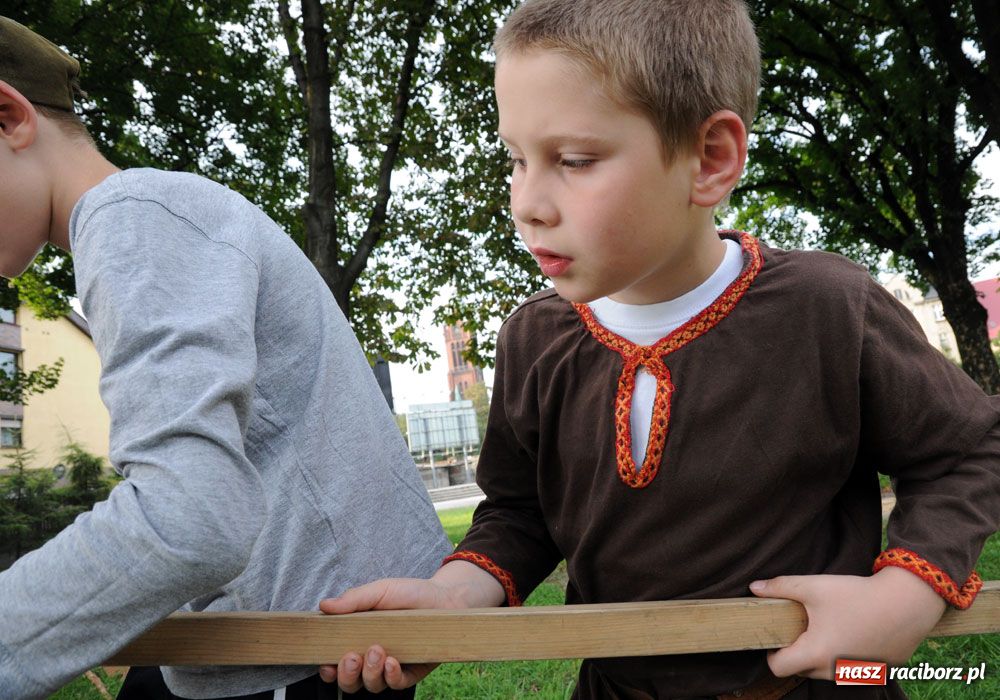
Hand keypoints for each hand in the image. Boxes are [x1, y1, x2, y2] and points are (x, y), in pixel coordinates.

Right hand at [317, 561, 505, 692]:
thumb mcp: (380, 591)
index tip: (326, 663)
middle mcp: (372, 658)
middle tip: (352, 656)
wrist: (445, 597)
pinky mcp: (413, 672)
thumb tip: (324, 605)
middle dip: (346, 675)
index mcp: (358, 639)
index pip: (335, 663)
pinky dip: (391, 677)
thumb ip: (354, 599)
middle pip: (350, 682)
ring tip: (376, 650)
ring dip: (369, 673)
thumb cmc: (409, 594)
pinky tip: (392, 661)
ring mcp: (392, 667)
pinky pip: (397, 684)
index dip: (327, 669)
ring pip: (371, 686)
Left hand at [749, 567, 946, 679]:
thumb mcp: (814, 587)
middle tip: (804, 625)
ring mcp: (856, 674)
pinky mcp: (876, 671)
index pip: (778, 668)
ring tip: (830, 626)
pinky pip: (849, 667)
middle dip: (798, 652)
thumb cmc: (857, 595)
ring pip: (825, 670)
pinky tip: (853, 631)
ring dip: (821, 654)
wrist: (908, 602)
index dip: (772, 652)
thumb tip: (754, 587)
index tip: (778, 634)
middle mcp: (834, 671)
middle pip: (801, 670)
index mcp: (815, 654)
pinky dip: (845, 654)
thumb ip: (781, 587)